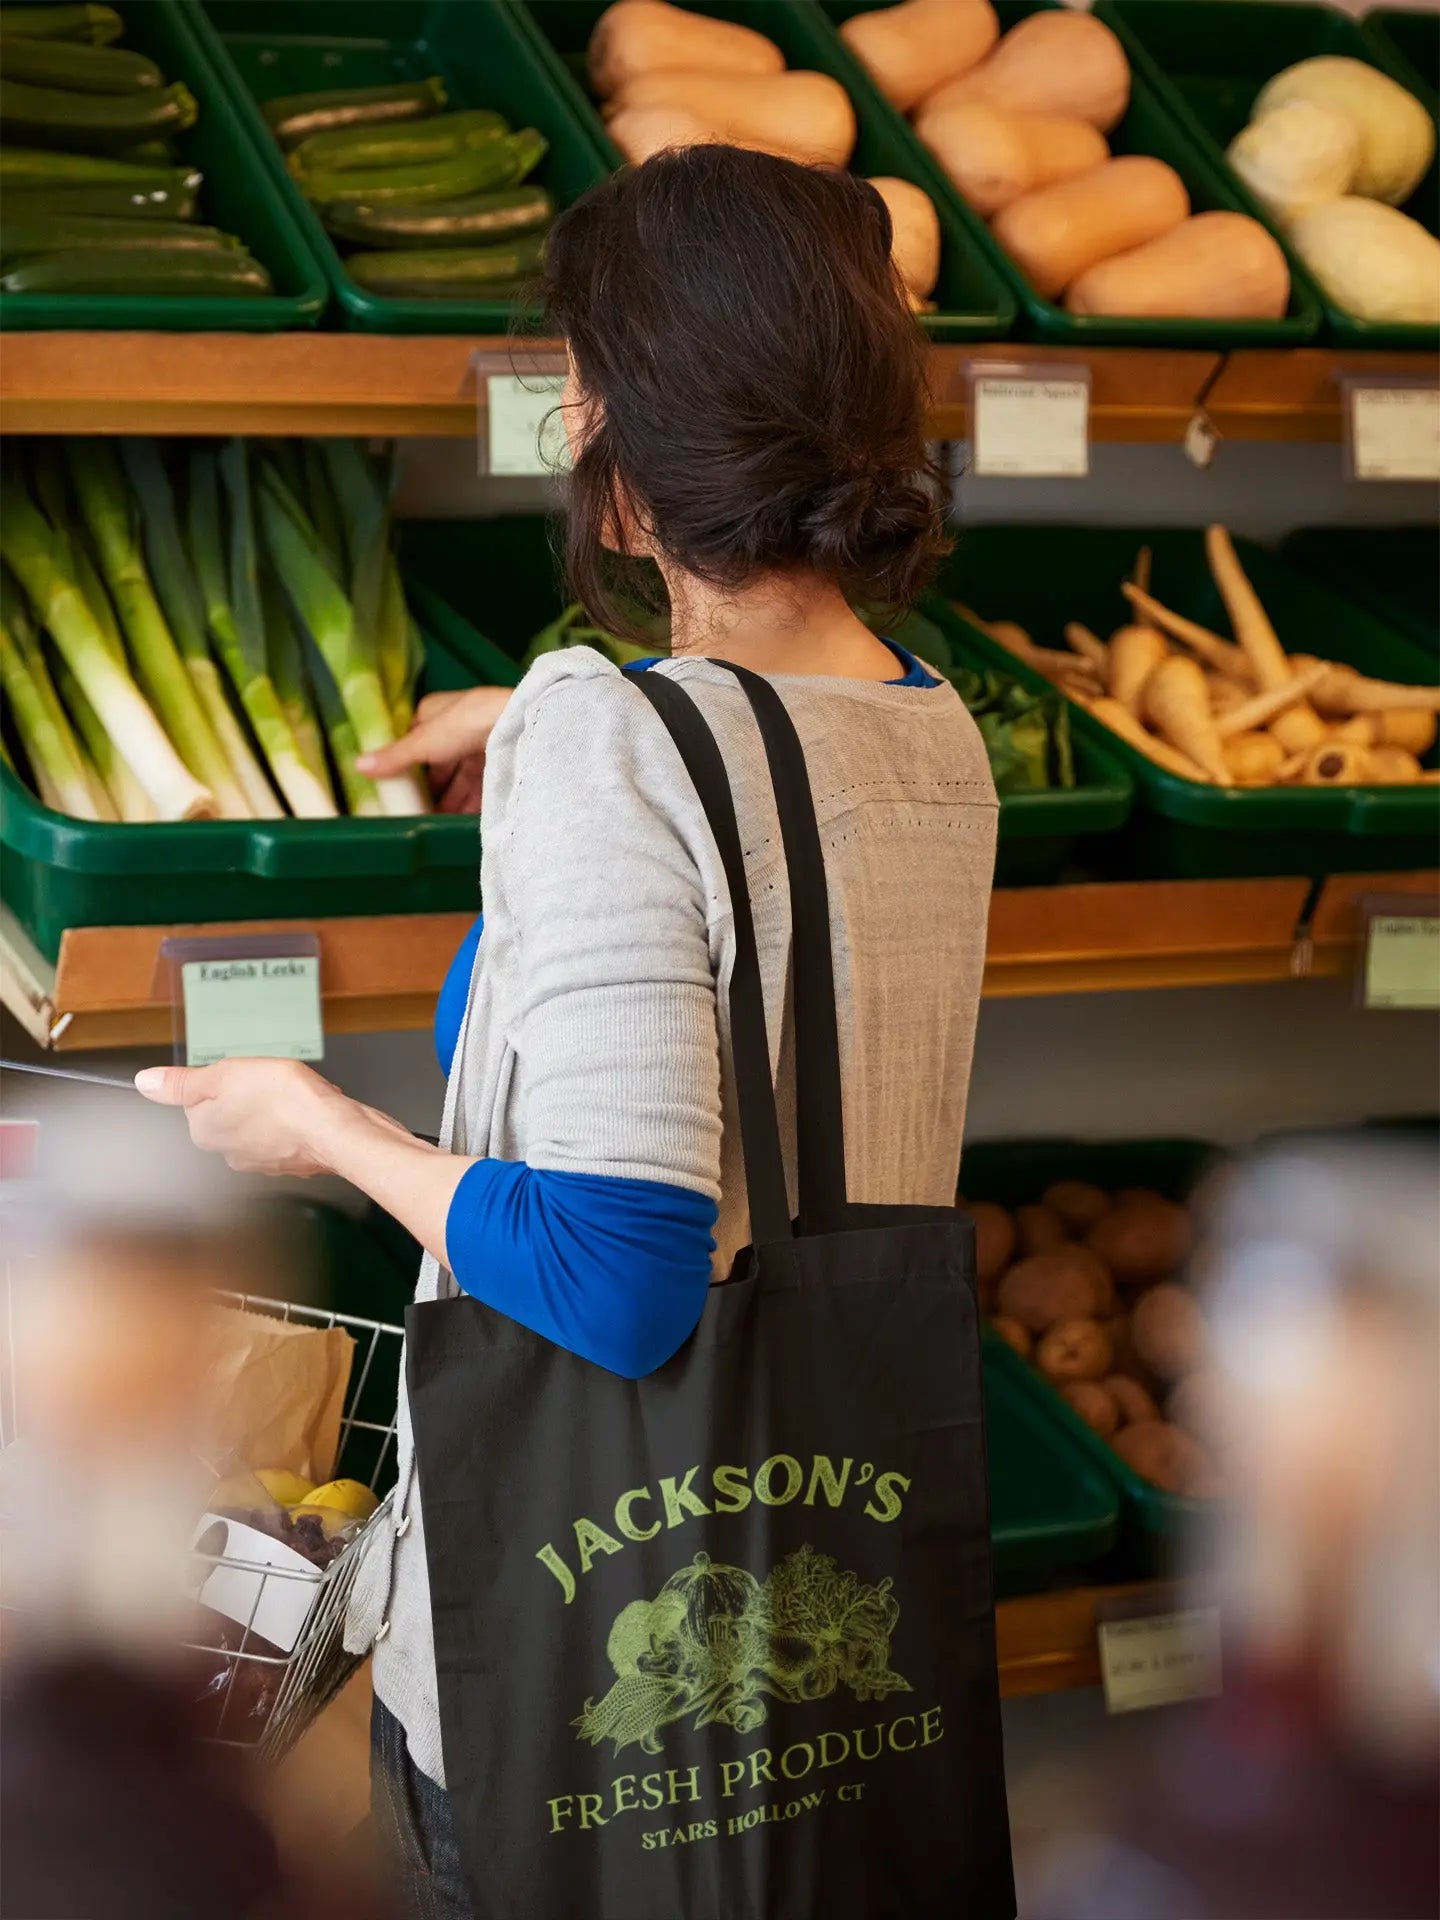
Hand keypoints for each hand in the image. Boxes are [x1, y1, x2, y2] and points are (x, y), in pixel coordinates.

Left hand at [134, 1058, 347, 1177]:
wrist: (333, 1130)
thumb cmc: (283, 1101)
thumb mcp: (223, 1075)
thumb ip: (181, 1082)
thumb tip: (145, 1082)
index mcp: (204, 1131)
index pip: (202, 1098)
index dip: (224, 1078)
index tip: (243, 1073)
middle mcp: (227, 1153)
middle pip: (232, 1111)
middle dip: (251, 1093)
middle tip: (270, 1080)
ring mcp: (261, 1161)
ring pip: (261, 1122)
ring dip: (276, 1107)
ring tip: (293, 1094)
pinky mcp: (290, 1162)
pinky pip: (288, 1135)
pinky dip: (297, 1121)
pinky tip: (308, 1109)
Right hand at [357, 685, 512, 814]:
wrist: (519, 726)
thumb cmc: (465, 724)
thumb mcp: (423, 742)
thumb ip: (395, 757)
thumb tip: (357, 765)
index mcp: (436, 712)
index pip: (417, 738)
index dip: (408, 762)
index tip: (397, 787)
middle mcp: (460, 725)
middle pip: (441, 763)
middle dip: (432, 789)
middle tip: (417, 814)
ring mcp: (483, 742)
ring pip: (463, 777)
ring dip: (451, 801)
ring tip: (438, 825)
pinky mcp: (502, 760)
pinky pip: (482, 786)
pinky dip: (472, 804)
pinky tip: (462, 823)